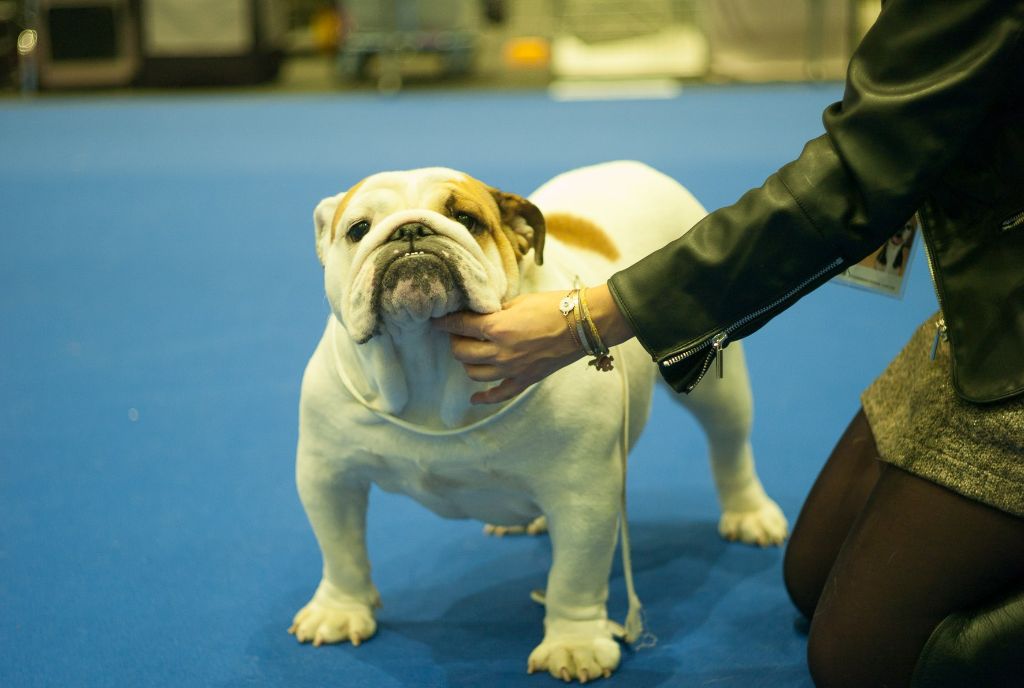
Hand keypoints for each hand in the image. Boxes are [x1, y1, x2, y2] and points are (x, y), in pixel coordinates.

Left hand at [433, 284, 633, 403]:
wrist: (585, 323)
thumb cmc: (555, 305)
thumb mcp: (520, 300)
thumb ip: (497, 310)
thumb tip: (482, 313)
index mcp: (497, 327)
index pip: (459, 325)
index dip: (445, 322)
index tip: (438, 320)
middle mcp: (500, 351)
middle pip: (461, 352)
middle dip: (455, 341)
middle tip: (459, 333)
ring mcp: (512, 369)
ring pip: (473, 373)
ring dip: (467, 362)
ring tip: (470, 353)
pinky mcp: (524, 380)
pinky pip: (498, 395)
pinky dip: (483, 398)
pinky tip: (474, 398)